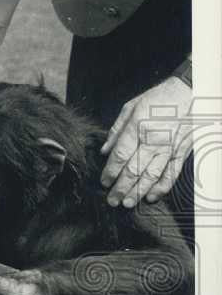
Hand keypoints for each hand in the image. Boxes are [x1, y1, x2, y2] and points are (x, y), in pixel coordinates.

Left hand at [100, 76, 193, 206]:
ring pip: (152, 176)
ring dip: (138, 192)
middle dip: (121, 188)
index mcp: (138, 128)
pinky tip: (150, 197)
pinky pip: (171, 174)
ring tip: (127, 203)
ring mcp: (169, 148)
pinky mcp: (182, 152)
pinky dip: (161, 188)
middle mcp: (153, 140)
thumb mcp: (131, 107)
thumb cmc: (158, 99)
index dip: (110, 173)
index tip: (104, 182)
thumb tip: (104, 151)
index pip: (120, 157)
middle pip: (134, 170)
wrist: (190, 91)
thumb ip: (116, 131)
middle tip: (112, 200)